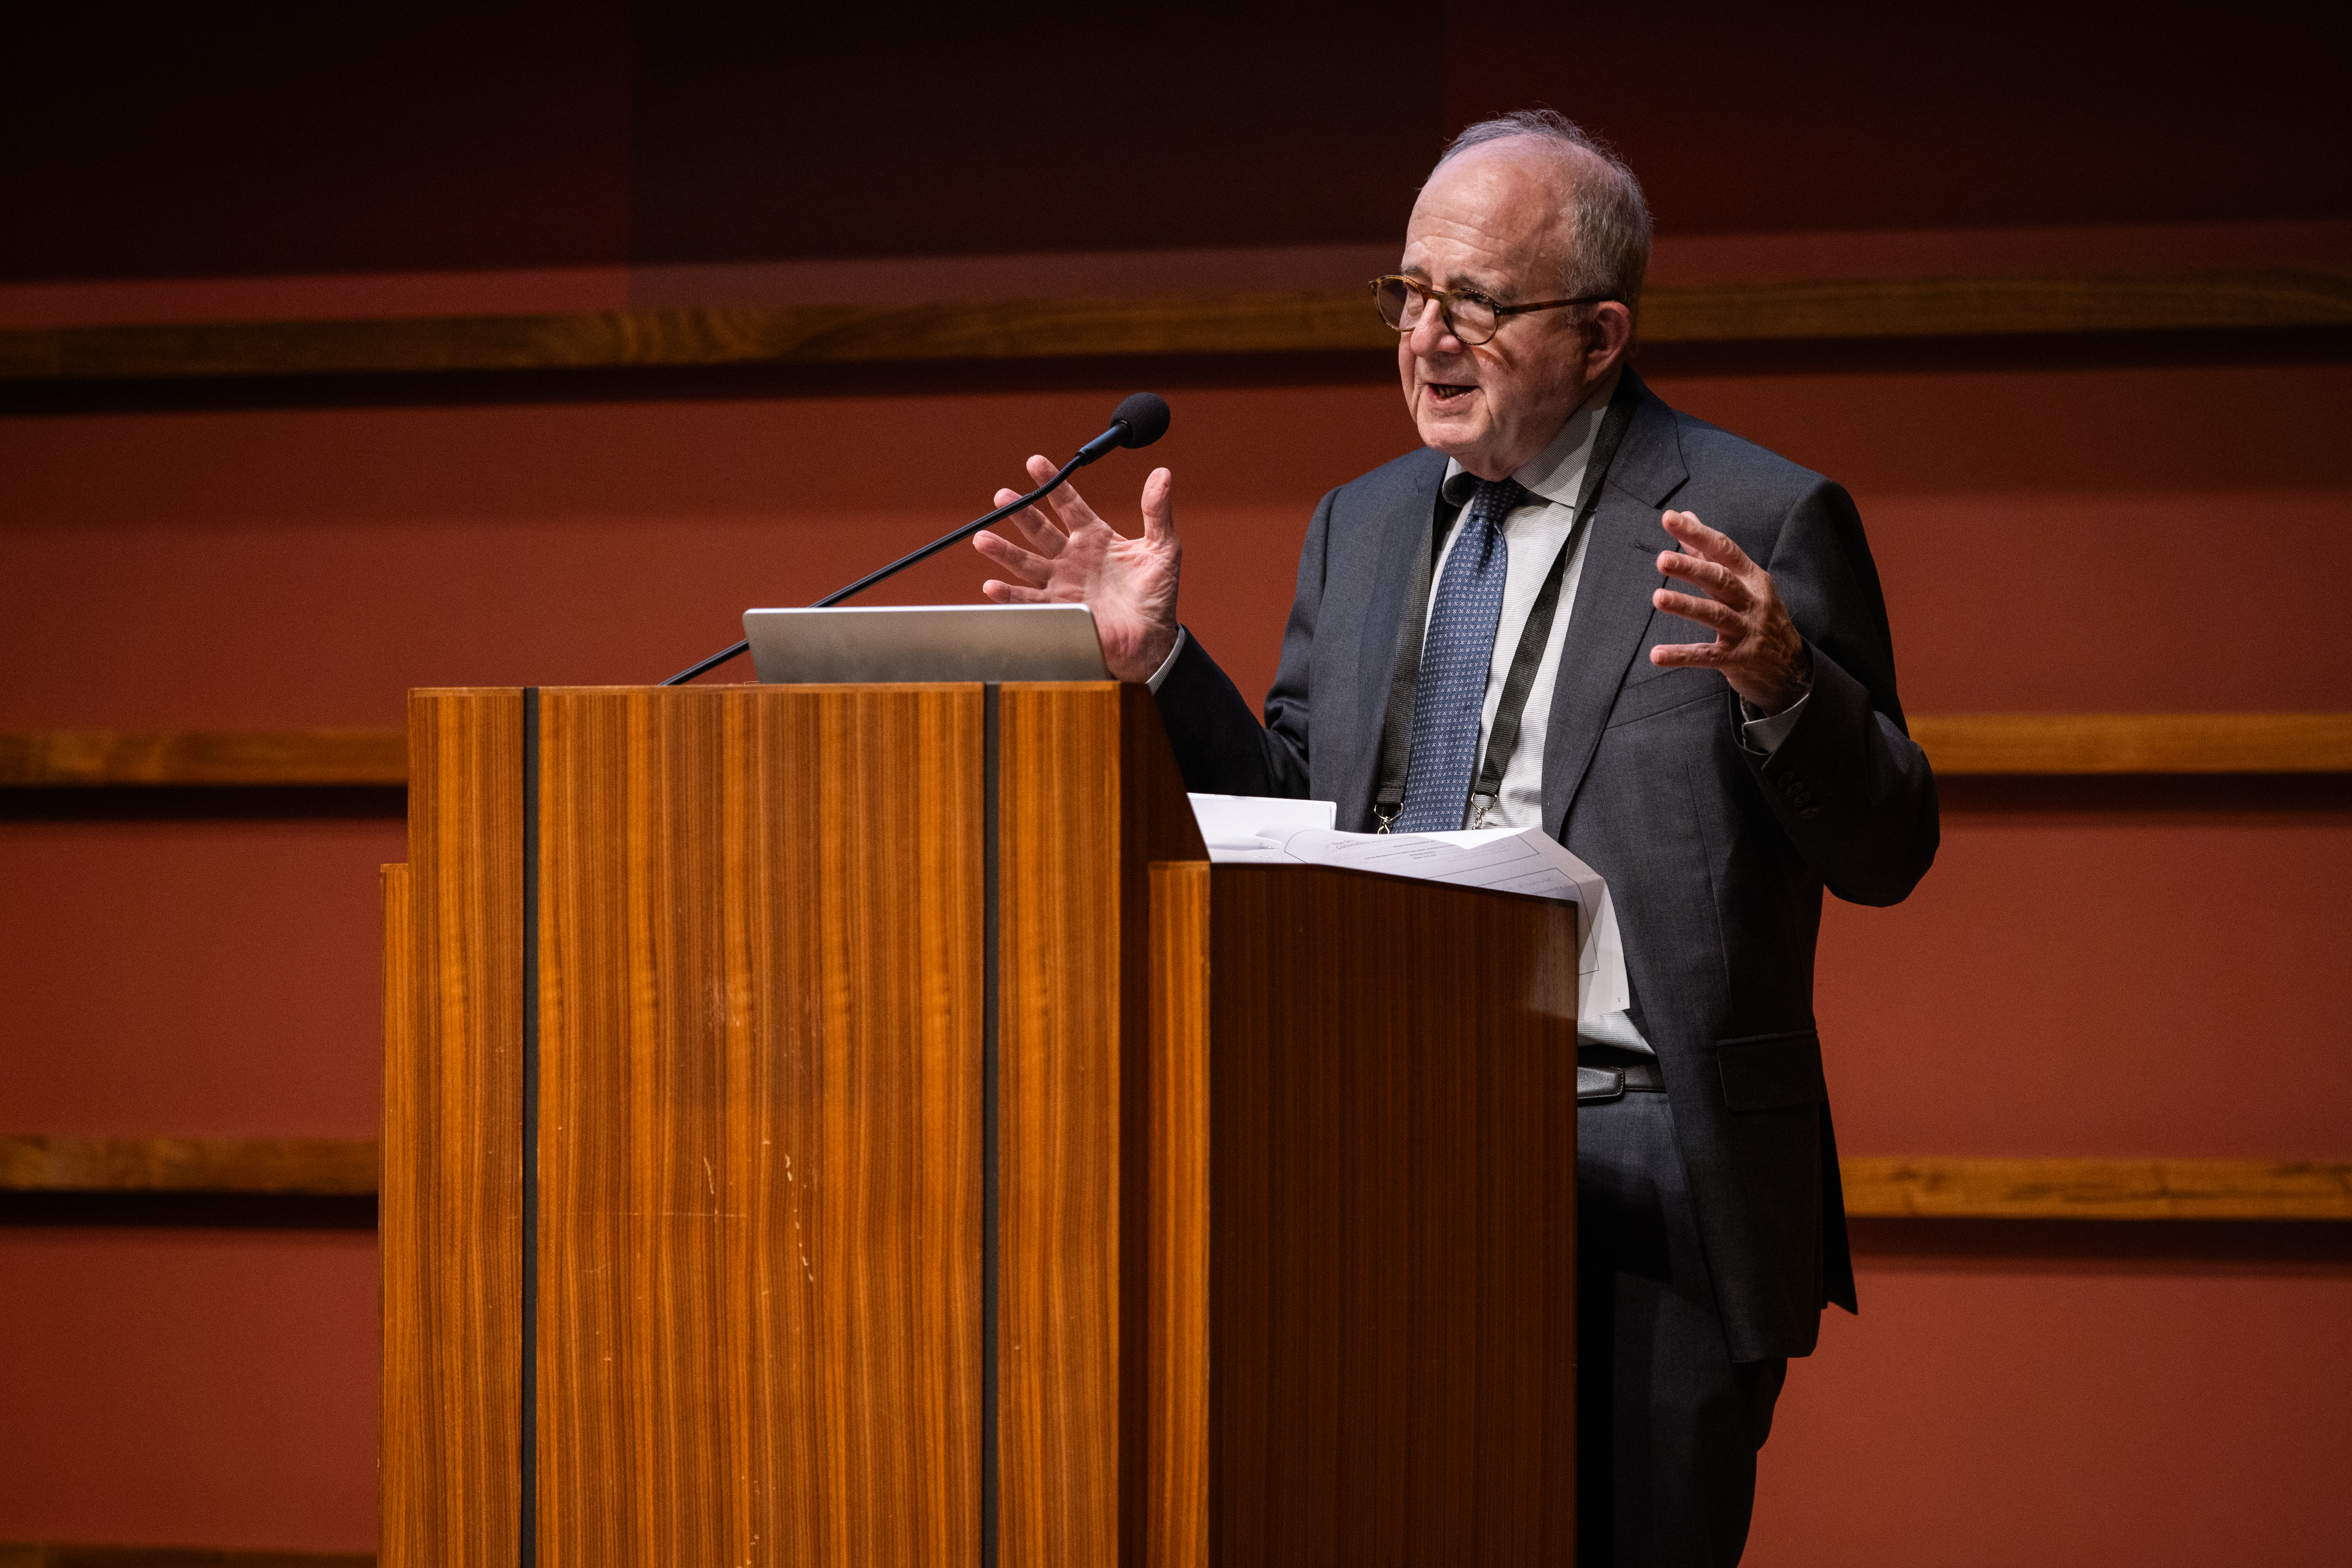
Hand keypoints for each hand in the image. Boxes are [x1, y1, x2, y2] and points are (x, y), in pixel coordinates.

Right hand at [973, 455, 1181, 681]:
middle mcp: (1073, 558)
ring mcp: (1062, 584)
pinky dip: (1009, 596)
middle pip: (1040, 530)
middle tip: (1002, 496)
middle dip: (1020, 513)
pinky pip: (1029, 601)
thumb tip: (1162, 475)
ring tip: (983, 538)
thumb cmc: (1157, 595)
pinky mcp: (1058, 610)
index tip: (1035, 463)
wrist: (1151, 639)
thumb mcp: (1163, 548)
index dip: (1053, 484)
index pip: (1069, 504)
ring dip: (1004, 551)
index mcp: (1095, 538)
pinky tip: (992, 586)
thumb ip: (1157, 511)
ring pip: (1026, 563)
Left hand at [1649, 510, 1811, 712]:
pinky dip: (1681, 655)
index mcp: (1751, 578)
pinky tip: (1656, 655)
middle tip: (1662, 559)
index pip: (1723, 549)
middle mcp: (1751, 601)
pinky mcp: (1738, 658)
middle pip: (1720, 579)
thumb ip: (1710, 552)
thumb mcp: (1744, 582)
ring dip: (1686, 606)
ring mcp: (1746, 630)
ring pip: (1715, 614)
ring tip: (1658, 598)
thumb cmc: (1758, 617)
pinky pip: (1707, 656)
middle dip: (1692, 568)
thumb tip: (1687, 515)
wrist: (1790, 667)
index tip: (1669, 518)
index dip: (1697, 534)